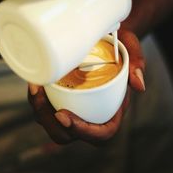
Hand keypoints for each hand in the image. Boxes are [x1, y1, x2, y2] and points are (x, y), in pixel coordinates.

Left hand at [28, 28, 144, 144]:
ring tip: (35, 88)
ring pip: (54, 126)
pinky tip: (34, 84)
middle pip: (70, 136)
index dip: (82, 132)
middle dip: (51, 123)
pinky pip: (47, 111)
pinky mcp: (62, 100)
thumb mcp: (131, 48)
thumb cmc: (118, 44)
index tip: (63, 115)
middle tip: (41, 97)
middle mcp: (93, 114)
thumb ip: (138, 64)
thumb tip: (139, 86)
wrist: (105, 36)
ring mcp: (76, 109)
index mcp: (113, 111)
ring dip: (40, 112)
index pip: (101, 134)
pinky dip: (38, 102)